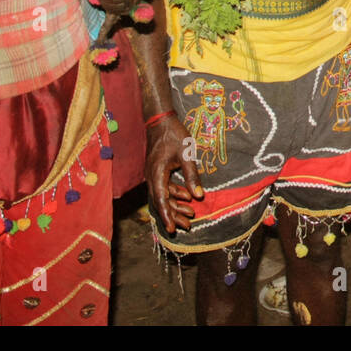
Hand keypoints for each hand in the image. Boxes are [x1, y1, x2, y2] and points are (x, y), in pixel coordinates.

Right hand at [146, 116, 203, 233]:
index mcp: (157, 173)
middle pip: (160, 201)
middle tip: (187, 226)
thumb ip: (192, 175)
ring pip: (162, 196)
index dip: (167, 215)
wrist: (160, 121)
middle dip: (173, 215)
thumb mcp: (187, 154)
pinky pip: (163, 188)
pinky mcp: (156, 171)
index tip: (172, 229)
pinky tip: (186, 197)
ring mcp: (152, 174)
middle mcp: (151, 177)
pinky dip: (174, 194)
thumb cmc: (174, 135)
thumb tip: (199, 196)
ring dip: (175, 205)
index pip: (161, 199)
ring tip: (190, 215)